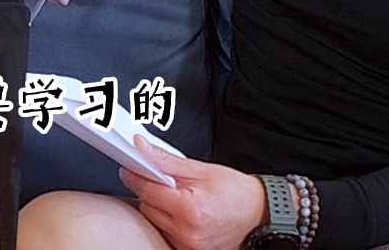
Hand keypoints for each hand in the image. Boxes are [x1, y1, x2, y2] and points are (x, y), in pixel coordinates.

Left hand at [119, 138, 268, 249]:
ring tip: (180, 198)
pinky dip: (169, 222)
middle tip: (165, 181)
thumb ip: (168, 161)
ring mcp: (188, 245)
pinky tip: (183, 213)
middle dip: (151, 191)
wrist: (259, 215)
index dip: (136, 176)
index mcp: (190, 209)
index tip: (129, 168)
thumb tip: (143, 148)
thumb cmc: (236, 193)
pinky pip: (166, 233)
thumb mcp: (203, 170)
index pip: (148, 190)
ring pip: (155, 222)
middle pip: (148, 207)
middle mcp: (187, 232)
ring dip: (159, 208)